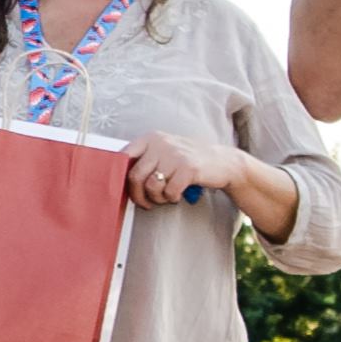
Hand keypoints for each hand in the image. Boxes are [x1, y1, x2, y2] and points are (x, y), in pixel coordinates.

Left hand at [124, 132, 240, 208]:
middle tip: (146, 203)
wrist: (221, 162)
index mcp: (150, 138)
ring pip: (152, 186)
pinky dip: (172, 199)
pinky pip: (170, 192)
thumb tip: (118, 179)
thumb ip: (143, 161)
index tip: (124, 191)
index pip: (123, 157)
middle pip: (135, 176)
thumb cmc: (187, 161)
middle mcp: (160, 143)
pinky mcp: (188, 168)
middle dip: (138, 196)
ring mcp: (175, 155)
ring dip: (157, 199)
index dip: (119, 177)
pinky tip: (177, 196)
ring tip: (165, 197)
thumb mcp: (164, 152)